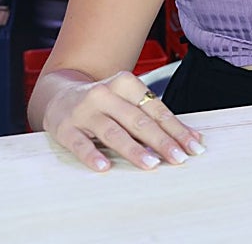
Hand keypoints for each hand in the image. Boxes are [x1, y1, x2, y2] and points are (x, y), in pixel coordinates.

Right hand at [42, 71, 204, 171]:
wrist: (58, 94)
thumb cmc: (103, 102)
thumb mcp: (128, 101)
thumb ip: (155, 117)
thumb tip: (192, 138)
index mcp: (125, 83)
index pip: (156, 109)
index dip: (176, 129)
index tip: (193, 146)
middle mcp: (105, 94)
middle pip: (138, 120)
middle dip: (161, 141)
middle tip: (179, 158)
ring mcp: (84, 111)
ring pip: (113, 132)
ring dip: (134, 149)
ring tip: (151, 164)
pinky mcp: (65, 128)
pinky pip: (80, 144)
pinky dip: (92, 155)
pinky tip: (104, 166)